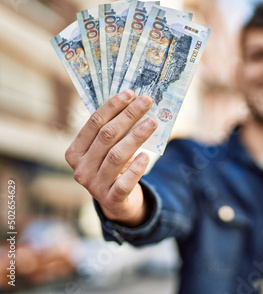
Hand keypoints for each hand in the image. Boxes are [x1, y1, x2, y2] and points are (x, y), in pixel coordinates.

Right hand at [65, 89, 157, 226]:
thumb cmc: (113, 168)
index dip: (112, 106)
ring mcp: (94, 186)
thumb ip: (114, 131)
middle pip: (107, 136)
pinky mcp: (112, 200)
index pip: (94, 123)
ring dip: (137, 136)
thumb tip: (135, 102)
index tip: (130, 93)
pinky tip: (146, 156)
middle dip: (128, 115)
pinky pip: (125, 182)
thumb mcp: (108, 150)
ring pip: (117, 155)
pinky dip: (136, 168)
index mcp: (75, 152)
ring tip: (153, 122)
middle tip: (147, 101)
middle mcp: (81, 169)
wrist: (118, 203)